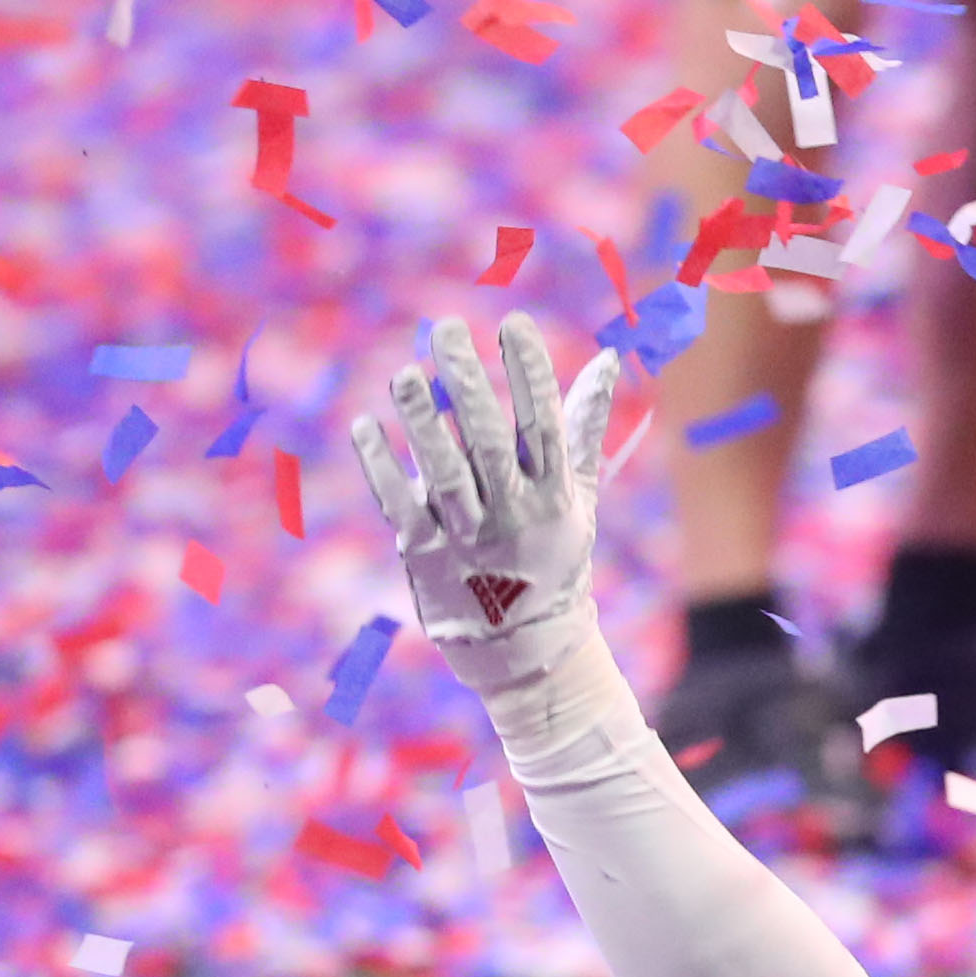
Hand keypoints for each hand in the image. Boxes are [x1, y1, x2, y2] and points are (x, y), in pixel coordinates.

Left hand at [347, 314, 622, 725]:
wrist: (525, 652)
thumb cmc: (553, 561)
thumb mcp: (579, 499)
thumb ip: (584, 428)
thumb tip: (607, 358)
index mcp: (553, 497)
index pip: (543, 424)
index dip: (530, 373)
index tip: (514, 324)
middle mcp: (511, 515)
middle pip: (487, 441)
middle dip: (468, 382)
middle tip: (447, 328)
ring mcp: (466, 537)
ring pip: (442, 471)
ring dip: (421, 421)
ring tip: (406, 373)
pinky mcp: (425, 555)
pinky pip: (399, 504)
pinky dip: (381, 465)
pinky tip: (368, 425)